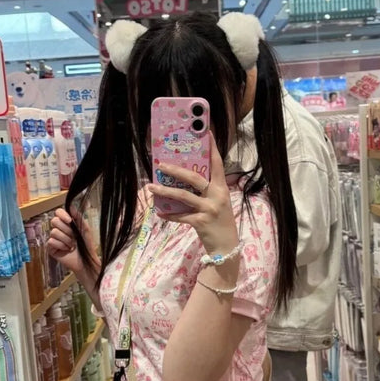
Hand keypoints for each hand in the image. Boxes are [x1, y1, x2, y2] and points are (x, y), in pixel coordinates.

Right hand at [48, 208, 98, 273]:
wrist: (87, 260)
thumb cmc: (87, 245)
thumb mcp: (85, 229)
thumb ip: (79, 217)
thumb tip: (71, 206)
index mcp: (66, 224)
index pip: (58, 212)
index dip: (62, 214)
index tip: (69, 220)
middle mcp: (58, 229)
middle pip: (54, 221)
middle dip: (66, 229)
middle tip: (74, 237)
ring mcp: (53, 238)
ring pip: (54, 232)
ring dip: (66, 239)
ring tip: (72, 245)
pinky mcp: (50, 248)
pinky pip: (51, 241)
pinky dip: (61, 246)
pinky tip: (67, 250)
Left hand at [147, 133, 238, 255]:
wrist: (228, 247)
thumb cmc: (221, 222)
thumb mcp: (219, 203)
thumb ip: (207, 191)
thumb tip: (185, 179)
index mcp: (221, 188)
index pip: (217, 164)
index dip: (212, 148)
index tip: (206, 133)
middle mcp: (217, 196)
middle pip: (195, 178)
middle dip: (176, 170)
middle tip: (161, 164)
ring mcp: (209, 209)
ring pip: (184, 196)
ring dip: (165, 191)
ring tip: (151, 187)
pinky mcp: (201, 222)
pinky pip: (181, 217)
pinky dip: (170, 215)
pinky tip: (159, 213)